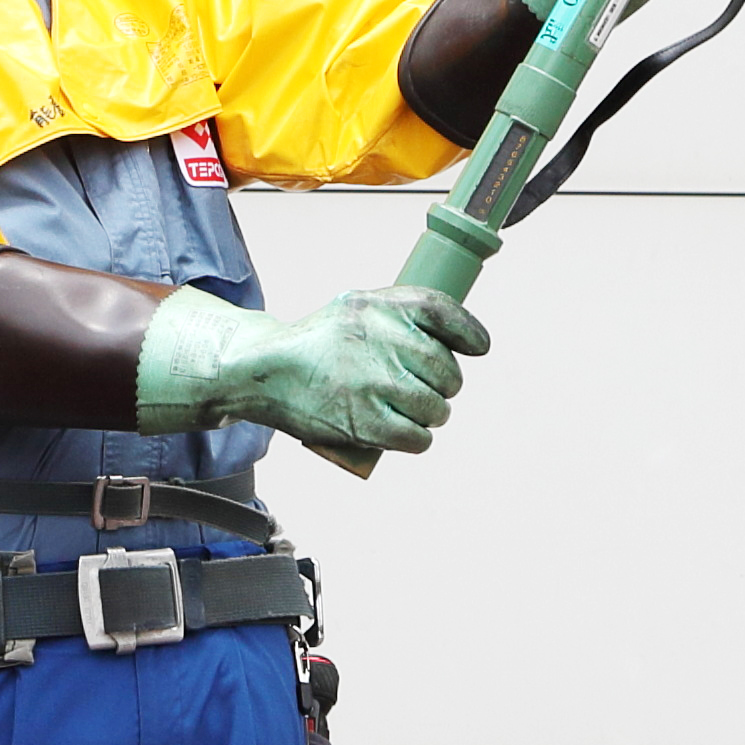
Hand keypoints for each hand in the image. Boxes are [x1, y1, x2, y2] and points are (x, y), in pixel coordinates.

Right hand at [132, 285, 489, 462]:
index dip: (471, 334)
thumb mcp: (357, 307)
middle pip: (447, 370)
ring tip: (411, 410)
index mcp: (383, 305)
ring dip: (431, 413)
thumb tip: (458, 340)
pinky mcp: (368, 423)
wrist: (265, 371)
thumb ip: (401, 315)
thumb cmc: (319, 341)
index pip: (446, 313)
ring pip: (437, 408)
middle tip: (423, 386)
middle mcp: (384, 340)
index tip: (479, 348)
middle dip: (443, 383)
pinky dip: (417, 438)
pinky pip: (419, 438)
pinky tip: (405, 431)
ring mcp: (377, 383)